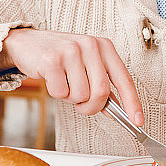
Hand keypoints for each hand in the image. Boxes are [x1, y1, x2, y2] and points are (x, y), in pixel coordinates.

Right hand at [0, 28, 143, 124]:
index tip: (138, 121)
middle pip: (102, 92)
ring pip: (81, 95)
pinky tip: (52, 79)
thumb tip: (118, 110)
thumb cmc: (60, 56)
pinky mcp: (52, 59)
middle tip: (81, 104)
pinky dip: (57, 93)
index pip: (124, 79)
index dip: (133, 103)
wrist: (27, 43)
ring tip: (64, 83)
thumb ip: (102, 84)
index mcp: (104, 46)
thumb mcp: (86, 65)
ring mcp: (71, 51)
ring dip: (71, 98)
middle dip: (91, 106)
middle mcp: (90, 45)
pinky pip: (61, 93)